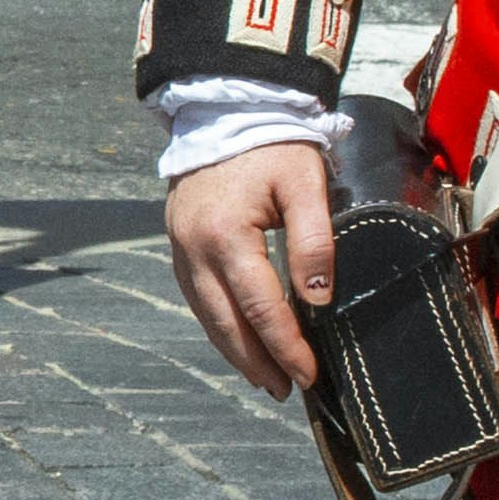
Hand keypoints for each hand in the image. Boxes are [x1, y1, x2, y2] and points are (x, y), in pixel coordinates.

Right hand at [165, 142, 338, 394]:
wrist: (225, 109)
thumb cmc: (271, 144)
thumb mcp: (305, 184)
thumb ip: (315, 241)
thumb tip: (319, 300)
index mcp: (226, 235)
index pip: (261, 308)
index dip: (287, 347)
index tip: (309, 375)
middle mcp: (194, 249)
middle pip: (226, 324)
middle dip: (258, 363)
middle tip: (286, 391)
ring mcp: (180, 248)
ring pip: (206, 316)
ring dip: (235, 351)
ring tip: (265, 378)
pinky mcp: (179, 244)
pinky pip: (197, 297)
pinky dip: (218, 325)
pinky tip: (238, 339)